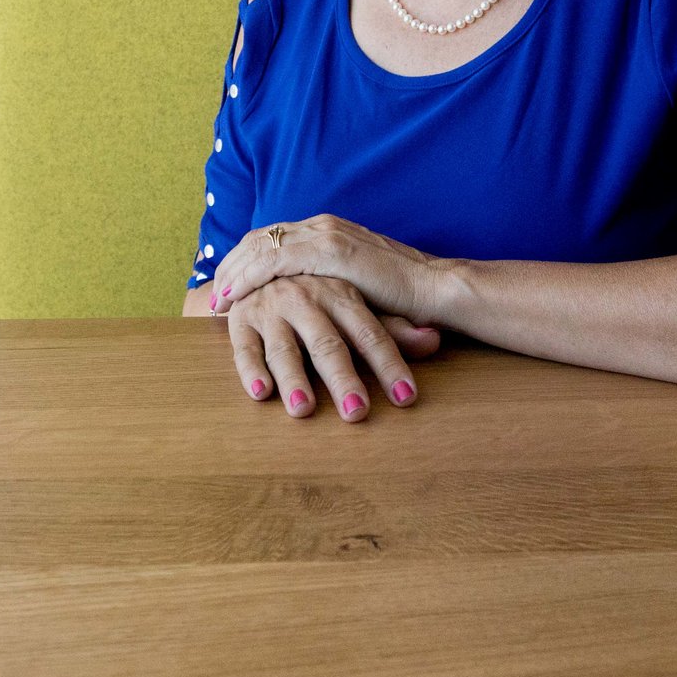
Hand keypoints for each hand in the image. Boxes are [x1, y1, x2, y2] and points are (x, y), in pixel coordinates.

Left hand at [209, 212, 445, 321]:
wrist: (434, 287)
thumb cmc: (403, 294)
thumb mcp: (357, 283)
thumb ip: (330, 282)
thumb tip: (307, 300)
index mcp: (327, 229)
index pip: (272, 237)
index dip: (245, 259)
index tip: (228, 282)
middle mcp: (321, 225)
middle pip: (259, 238)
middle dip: (231, 264)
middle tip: (214, 291)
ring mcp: (325, 235)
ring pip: (260, 247)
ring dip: (233, 273)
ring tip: (216, 298)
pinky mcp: (329, 251)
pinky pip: (274, 261)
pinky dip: (248, 278)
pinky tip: (234, 296)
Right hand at [225, 275, 441, 419]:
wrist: (264, 263)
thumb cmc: (321, 294)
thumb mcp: (359, 303)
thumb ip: (394, 327)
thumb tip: (435, 340)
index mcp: (340, 293)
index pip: (371, 333)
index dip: (389, 365)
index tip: (405, 398)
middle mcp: (307, 299)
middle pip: (328, 344)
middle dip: (343, 379)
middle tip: (357, 413)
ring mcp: (271, 308)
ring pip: (285, 348)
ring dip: (294, 379)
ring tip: (304, 410)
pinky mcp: (241, 319)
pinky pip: (243, 346)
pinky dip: (249, 369)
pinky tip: (261, 392)